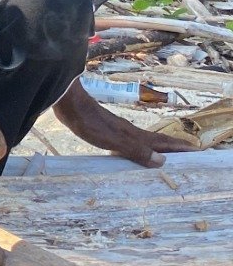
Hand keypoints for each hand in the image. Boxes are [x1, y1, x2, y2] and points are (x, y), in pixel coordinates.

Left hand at [52, 82, 200, 166]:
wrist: (68, 103)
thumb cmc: (89, 122)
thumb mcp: (113, 139)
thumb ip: (135, 149)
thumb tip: (162, 162)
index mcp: (134, 134)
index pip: (162, 142)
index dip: (179, 147)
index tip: (197, 151)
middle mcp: (129, 130)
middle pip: (155, 140)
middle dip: (172, 148)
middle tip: (186, 156)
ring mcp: (117, 128)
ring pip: (142, 140)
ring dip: (155, 148)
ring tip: (162, 159)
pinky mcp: (104, 128)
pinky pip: (128, 141)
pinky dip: (137, 148)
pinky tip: (131, 153)